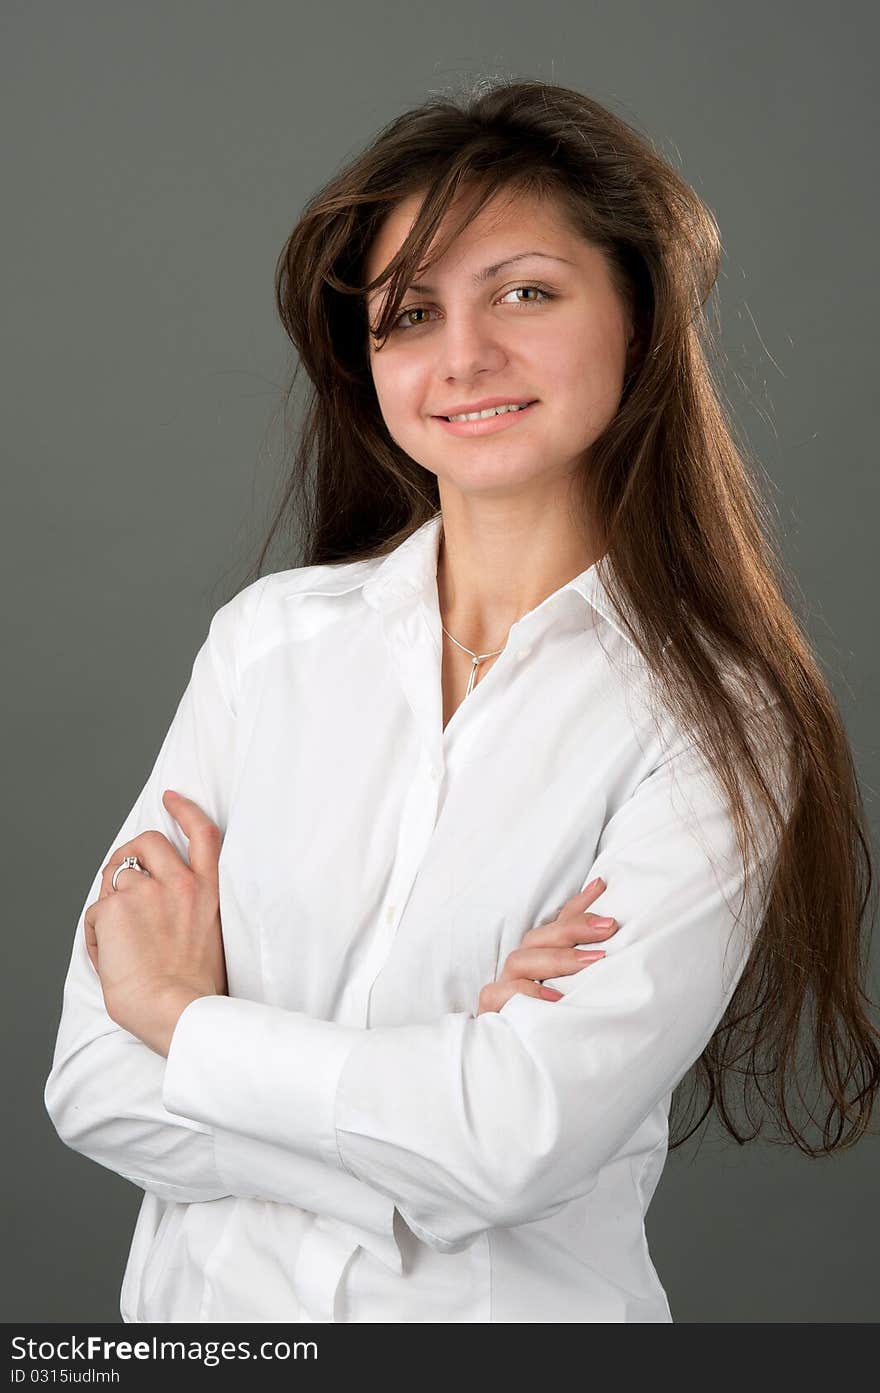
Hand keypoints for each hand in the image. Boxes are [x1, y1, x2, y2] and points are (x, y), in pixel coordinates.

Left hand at [83, 790, 228, 1056]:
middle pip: (146, 842)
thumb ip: (192, 907)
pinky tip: (112, 959)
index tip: (171, 797)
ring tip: (119, 940)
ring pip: (114, 876)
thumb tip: (157, 900)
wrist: (181, 1011)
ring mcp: (146, 893)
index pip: (202, 833)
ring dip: (111, 900)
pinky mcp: (114, 909)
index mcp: (209, 891)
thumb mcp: (212, 935)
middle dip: (129, 851)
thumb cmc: (197, 989)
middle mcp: (180, 884)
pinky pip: (96, 913)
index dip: (184, 809)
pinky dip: (98, 934)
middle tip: (122, 874)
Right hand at [476, 877, 616, 1014]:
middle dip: (575, 929)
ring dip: (558, 958)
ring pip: (521, 959)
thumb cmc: (558, 1028)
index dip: (577, 904)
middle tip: (610, 928)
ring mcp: (504, 988)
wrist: (529, 1073)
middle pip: (538, 936)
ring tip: (593, 961)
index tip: (603, 886)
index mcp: (540, 959)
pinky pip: (502, 995)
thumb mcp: (582, 996)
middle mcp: (521, 968)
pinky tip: (556, 999)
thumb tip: (621, 939)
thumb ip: (592, 967)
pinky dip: (528, 993)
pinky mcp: (493, 1011)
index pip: (556, 923)